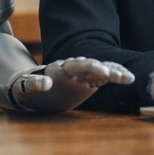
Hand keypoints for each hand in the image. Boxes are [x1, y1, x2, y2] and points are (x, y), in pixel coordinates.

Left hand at [12, 57, 133, 112]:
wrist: (31, 88)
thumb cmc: (27, 89)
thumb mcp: (26, 88)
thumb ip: (33, 84)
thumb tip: (45, 84)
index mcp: (59, 69)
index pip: (77, 65)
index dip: (90, 68)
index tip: (102, 73)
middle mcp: (73, 69)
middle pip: (91, 65)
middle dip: (104, 68)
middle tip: (118, 75)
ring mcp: (81, 74)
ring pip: (100, 69)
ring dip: (113, 71)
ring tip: (127, 77)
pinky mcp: (87, 81)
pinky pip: (103, 77)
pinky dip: (114, 75)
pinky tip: (128, 78)